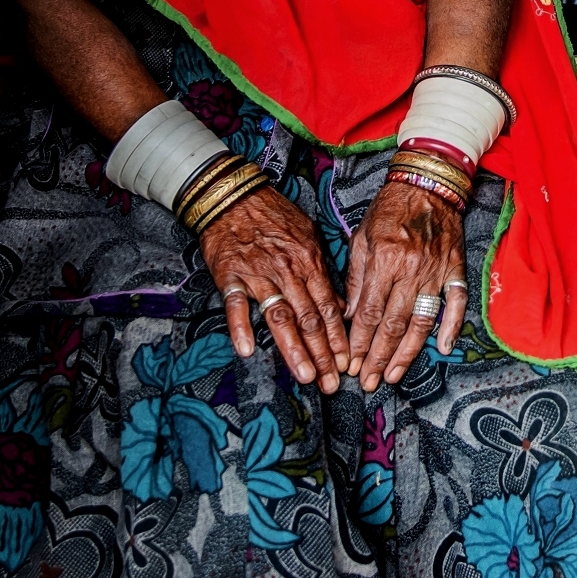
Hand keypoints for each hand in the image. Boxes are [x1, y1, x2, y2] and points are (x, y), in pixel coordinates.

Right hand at [203, 187, 349, 393]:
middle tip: (331, 382)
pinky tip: (246, 349)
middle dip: (322, 353)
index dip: (338, 338)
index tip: (346, 363)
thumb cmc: (273, 215)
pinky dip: (240, 327)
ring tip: (305, 374)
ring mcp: (257, 274)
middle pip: (308, 318)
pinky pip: (235, 305)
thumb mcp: (307, 235)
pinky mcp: (230, 276)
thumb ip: (321, 270)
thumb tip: (336, 303)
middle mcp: (287, 270)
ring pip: (279, 316)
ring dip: (293, 348)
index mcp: (308, 261)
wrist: (233, 195)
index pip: (328, 307)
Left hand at [345, 181, 468, 391]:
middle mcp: (411, 270)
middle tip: (368, 381)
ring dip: (407, 352)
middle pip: (393, 324)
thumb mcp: (362, 236)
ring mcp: (436, 271)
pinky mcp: (456, 269)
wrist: (430, 183)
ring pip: (421, 321)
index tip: (350, 363)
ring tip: (393, 375)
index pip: (370, 312)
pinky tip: (444, 348)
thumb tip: (351, 315)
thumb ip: (357, 277)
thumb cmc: (391, 208)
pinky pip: (457, 303)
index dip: (359, 342)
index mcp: (385, 260)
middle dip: (378, 357)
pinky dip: (452, 326)